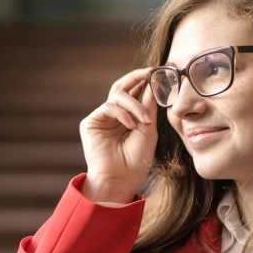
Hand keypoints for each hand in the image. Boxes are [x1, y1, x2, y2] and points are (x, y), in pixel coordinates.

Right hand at [79, 68, 157, 203]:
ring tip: (145, 121)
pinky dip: (123, 113)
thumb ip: (149, 106)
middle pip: (123, 86)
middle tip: (151, 72)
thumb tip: (153, 82)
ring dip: (135, 104)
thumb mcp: (149, 129)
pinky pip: (109, 106)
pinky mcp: (91, 122)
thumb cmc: (137, 160)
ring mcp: (102, 118)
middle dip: (138, 77)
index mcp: (128, 116)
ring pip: (118, 94)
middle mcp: (114, 114)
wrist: (121, 180)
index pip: (135, 91)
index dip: (146, 80)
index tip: (162, 72)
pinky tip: (131, 125)